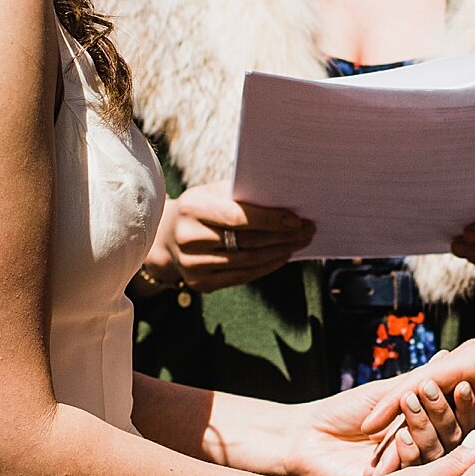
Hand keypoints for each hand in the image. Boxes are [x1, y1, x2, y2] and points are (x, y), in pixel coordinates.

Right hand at [146, 184, 312, 290]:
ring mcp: (193, 264)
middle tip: (308, 230)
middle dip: (283, 236)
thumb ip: (242, 195)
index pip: (238, 217)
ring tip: (300, 243)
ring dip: (280, 252)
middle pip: (247, 241)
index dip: (270, 220)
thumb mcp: (213, 192)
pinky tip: (283, 257)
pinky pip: (242, 276)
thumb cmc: (201, 207)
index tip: (297, 219)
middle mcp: (188, 238)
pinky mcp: (200, 283)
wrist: (167, 236)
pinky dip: (267, 267)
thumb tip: (286, 198)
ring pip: (248, 261)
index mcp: (192, 208)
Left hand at [285, 375, 474, 475]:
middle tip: (430, 392)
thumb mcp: (384, 393)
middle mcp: (422, 452)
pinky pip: (411, 474)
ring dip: (425, 429)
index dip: (459, 403)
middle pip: (449, 438)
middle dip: (442, 414)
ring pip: (434, 456)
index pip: (453, 417)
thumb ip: (416, 381)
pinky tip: (400, 436)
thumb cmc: (343, 411)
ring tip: (410, 405)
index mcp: (424, 428)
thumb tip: (447, 357)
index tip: (462, 384)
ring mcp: (409, 472)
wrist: (307, 438)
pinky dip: (407, 453)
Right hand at [360, 329, 474, 470]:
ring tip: (380, 474)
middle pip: (417, 401)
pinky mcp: (474, 402)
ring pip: (426, 416)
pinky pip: (443, 424)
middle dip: (390, 431)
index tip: (370, 426)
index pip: (424, 379)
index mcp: (474, 359)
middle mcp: (463, 370)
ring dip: (404, 443)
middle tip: (368, 462)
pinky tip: (410, 470)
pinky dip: (427, 444)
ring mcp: (467, 386)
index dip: (395, 402)